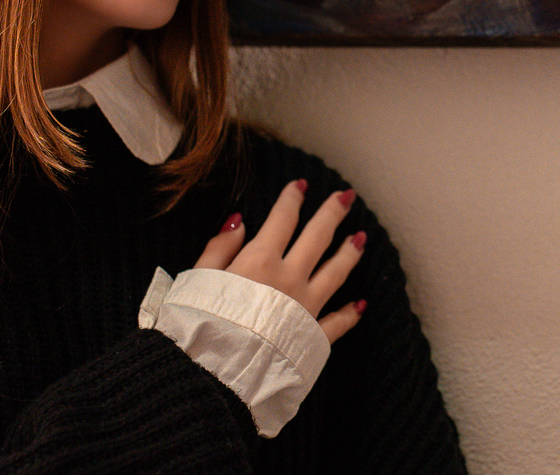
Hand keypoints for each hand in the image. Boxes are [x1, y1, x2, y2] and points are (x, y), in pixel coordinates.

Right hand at [194, 179, 366, 343]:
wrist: (215, 374)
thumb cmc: (199, 325)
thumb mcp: (199, 278)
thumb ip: (220, 248)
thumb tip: (240, 221)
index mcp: (260, 261)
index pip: (282, 220)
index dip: (292, 199)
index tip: (301, 185)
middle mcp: (289, 279)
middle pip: (317, 238)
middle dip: (332, 213)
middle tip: (346, 196)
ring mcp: (305, 307)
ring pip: (336, 273)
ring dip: (349, 253)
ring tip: (361, 238)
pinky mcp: (312, 337)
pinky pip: (338, 323)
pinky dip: (351, 313)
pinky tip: (361, 304)